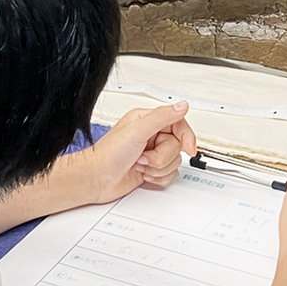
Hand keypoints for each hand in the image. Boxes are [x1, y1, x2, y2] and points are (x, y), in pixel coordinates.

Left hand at [78, 103, 197, 203]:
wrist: (96, 179)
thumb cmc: (109, 153)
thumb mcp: (137, 130)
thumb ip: (162, 117)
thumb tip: (182, 106)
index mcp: (148, 120)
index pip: (178, 124)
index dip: (186, 136)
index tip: (189, 148)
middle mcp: (151, 135)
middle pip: (177, 146)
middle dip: (161, 156)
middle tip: (144, 157)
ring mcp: (151, 153)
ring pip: (174, 162)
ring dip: (157, 168)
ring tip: (140, 165)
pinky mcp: (151, 169)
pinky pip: (169, 175)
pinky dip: (157, 178)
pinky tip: (143, 175)